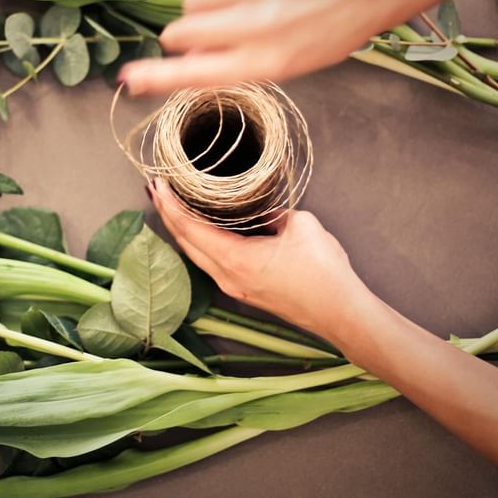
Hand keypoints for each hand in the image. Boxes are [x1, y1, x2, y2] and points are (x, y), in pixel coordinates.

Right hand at [120, 0, 402, 95]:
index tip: (129, 78)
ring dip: (204, 10)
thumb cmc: (325, 32)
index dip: (156, 77)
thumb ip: (233, 64)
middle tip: (206, 38)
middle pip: (181, 30)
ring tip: (237, 11)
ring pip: (194, 2)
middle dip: (183, 37)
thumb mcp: (284, 64)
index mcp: (264, 60)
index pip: (195, 73)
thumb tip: (185, 62)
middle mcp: (256, 23)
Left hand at [150, 178, 375, 339]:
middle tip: (157, 189)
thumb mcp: (301, 225)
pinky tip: (200, 230)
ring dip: (181, 229)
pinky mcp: (244, 291)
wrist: (341, 313)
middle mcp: (227, 276)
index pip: (189, 228)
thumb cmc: (323, 273)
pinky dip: (199, 242)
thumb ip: (273, 212)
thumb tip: (262, 210)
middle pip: (185, 242)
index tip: (157, 184)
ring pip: (195, 254)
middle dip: (168, 214)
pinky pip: (211, 262)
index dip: (169, 204)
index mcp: (235, 259)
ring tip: (172, 205)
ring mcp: (234, 287)